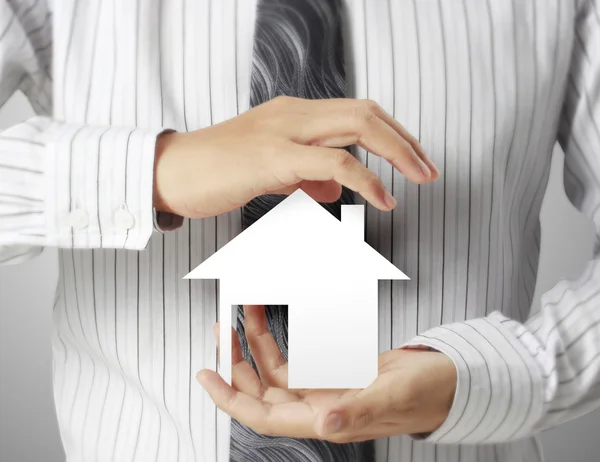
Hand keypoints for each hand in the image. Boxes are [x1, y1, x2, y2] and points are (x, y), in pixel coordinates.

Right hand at [153, 97, 438, 218]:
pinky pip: (333, 163)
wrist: (172, 172)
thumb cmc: (217, 172)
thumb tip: (337, 191)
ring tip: (419, 179)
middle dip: (405, 141)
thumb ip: (306, 177)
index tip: (413, 159)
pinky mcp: (273, 156)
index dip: (392, 133)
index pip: (356, 112)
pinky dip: (366, 179)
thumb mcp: (271, 172)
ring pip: (357, 125)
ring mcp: (283, 130)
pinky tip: (382, 199)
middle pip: (366, 112)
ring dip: (397, 152)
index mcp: (295, 114)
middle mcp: (294, 113)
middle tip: (429, 170)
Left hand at [197, 305, 456, 442]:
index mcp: (327, 418)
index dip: (230, 397)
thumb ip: (357, 410)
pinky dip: (282, 343)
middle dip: (237, 364)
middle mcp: (320, 408)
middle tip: (222, 330)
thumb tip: (323, 423)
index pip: (263, 414)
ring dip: (256, 347)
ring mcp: (326, 391)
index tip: (207, 374)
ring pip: (277, 373)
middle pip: (262, 392)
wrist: (447, 380)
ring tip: (243, 316)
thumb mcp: (393, 396)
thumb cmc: (427, 393)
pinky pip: (298, 361)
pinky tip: (274, 325)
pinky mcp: (335, 375)